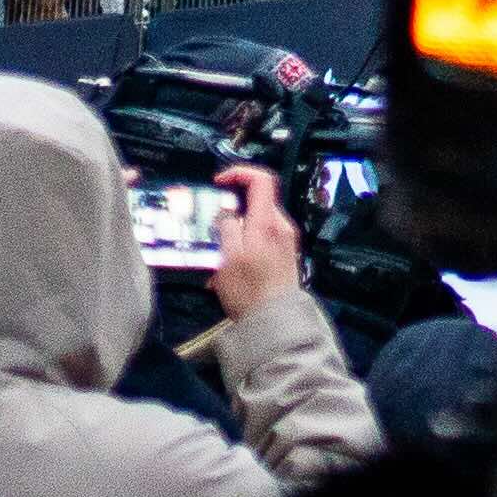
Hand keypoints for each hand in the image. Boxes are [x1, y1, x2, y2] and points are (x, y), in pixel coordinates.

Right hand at [206, 164, 300, 320]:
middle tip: (212, 227)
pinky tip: (230, 270)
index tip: (219, 183)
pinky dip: (244, 245)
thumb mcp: (227, 258)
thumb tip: (227, 213)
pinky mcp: (284, 256)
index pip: (261, 179)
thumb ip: (226, 228)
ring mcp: (284, 241)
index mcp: (267, 222)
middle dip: (232, 209)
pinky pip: (261, 240)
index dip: (239, 173)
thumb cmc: (249, 292)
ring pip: (256, 222)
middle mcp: (281, 226)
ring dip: (236, 231)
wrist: (275, 323)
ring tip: (218, 257)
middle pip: (257, 201)